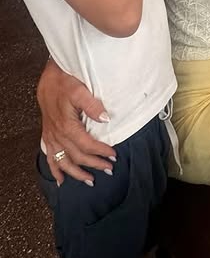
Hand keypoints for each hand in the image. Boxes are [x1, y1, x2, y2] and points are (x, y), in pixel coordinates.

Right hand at [37, 59, 115, 184]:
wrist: (49, 76)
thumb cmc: (65, 81)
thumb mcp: (80, 89)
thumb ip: (92, 105)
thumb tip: (106, 118)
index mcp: (67, 125)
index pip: (87, 144)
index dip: (101, 151)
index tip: (114, 154)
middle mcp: (58, 134)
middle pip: (77, 156)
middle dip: (94, 164)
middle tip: (109, 169)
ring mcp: (51, 136)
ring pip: (63, 161)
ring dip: (76, 173)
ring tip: (90, 181)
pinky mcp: (47, 135)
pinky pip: (49, 157)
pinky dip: (55, 170)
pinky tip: (60, 180)